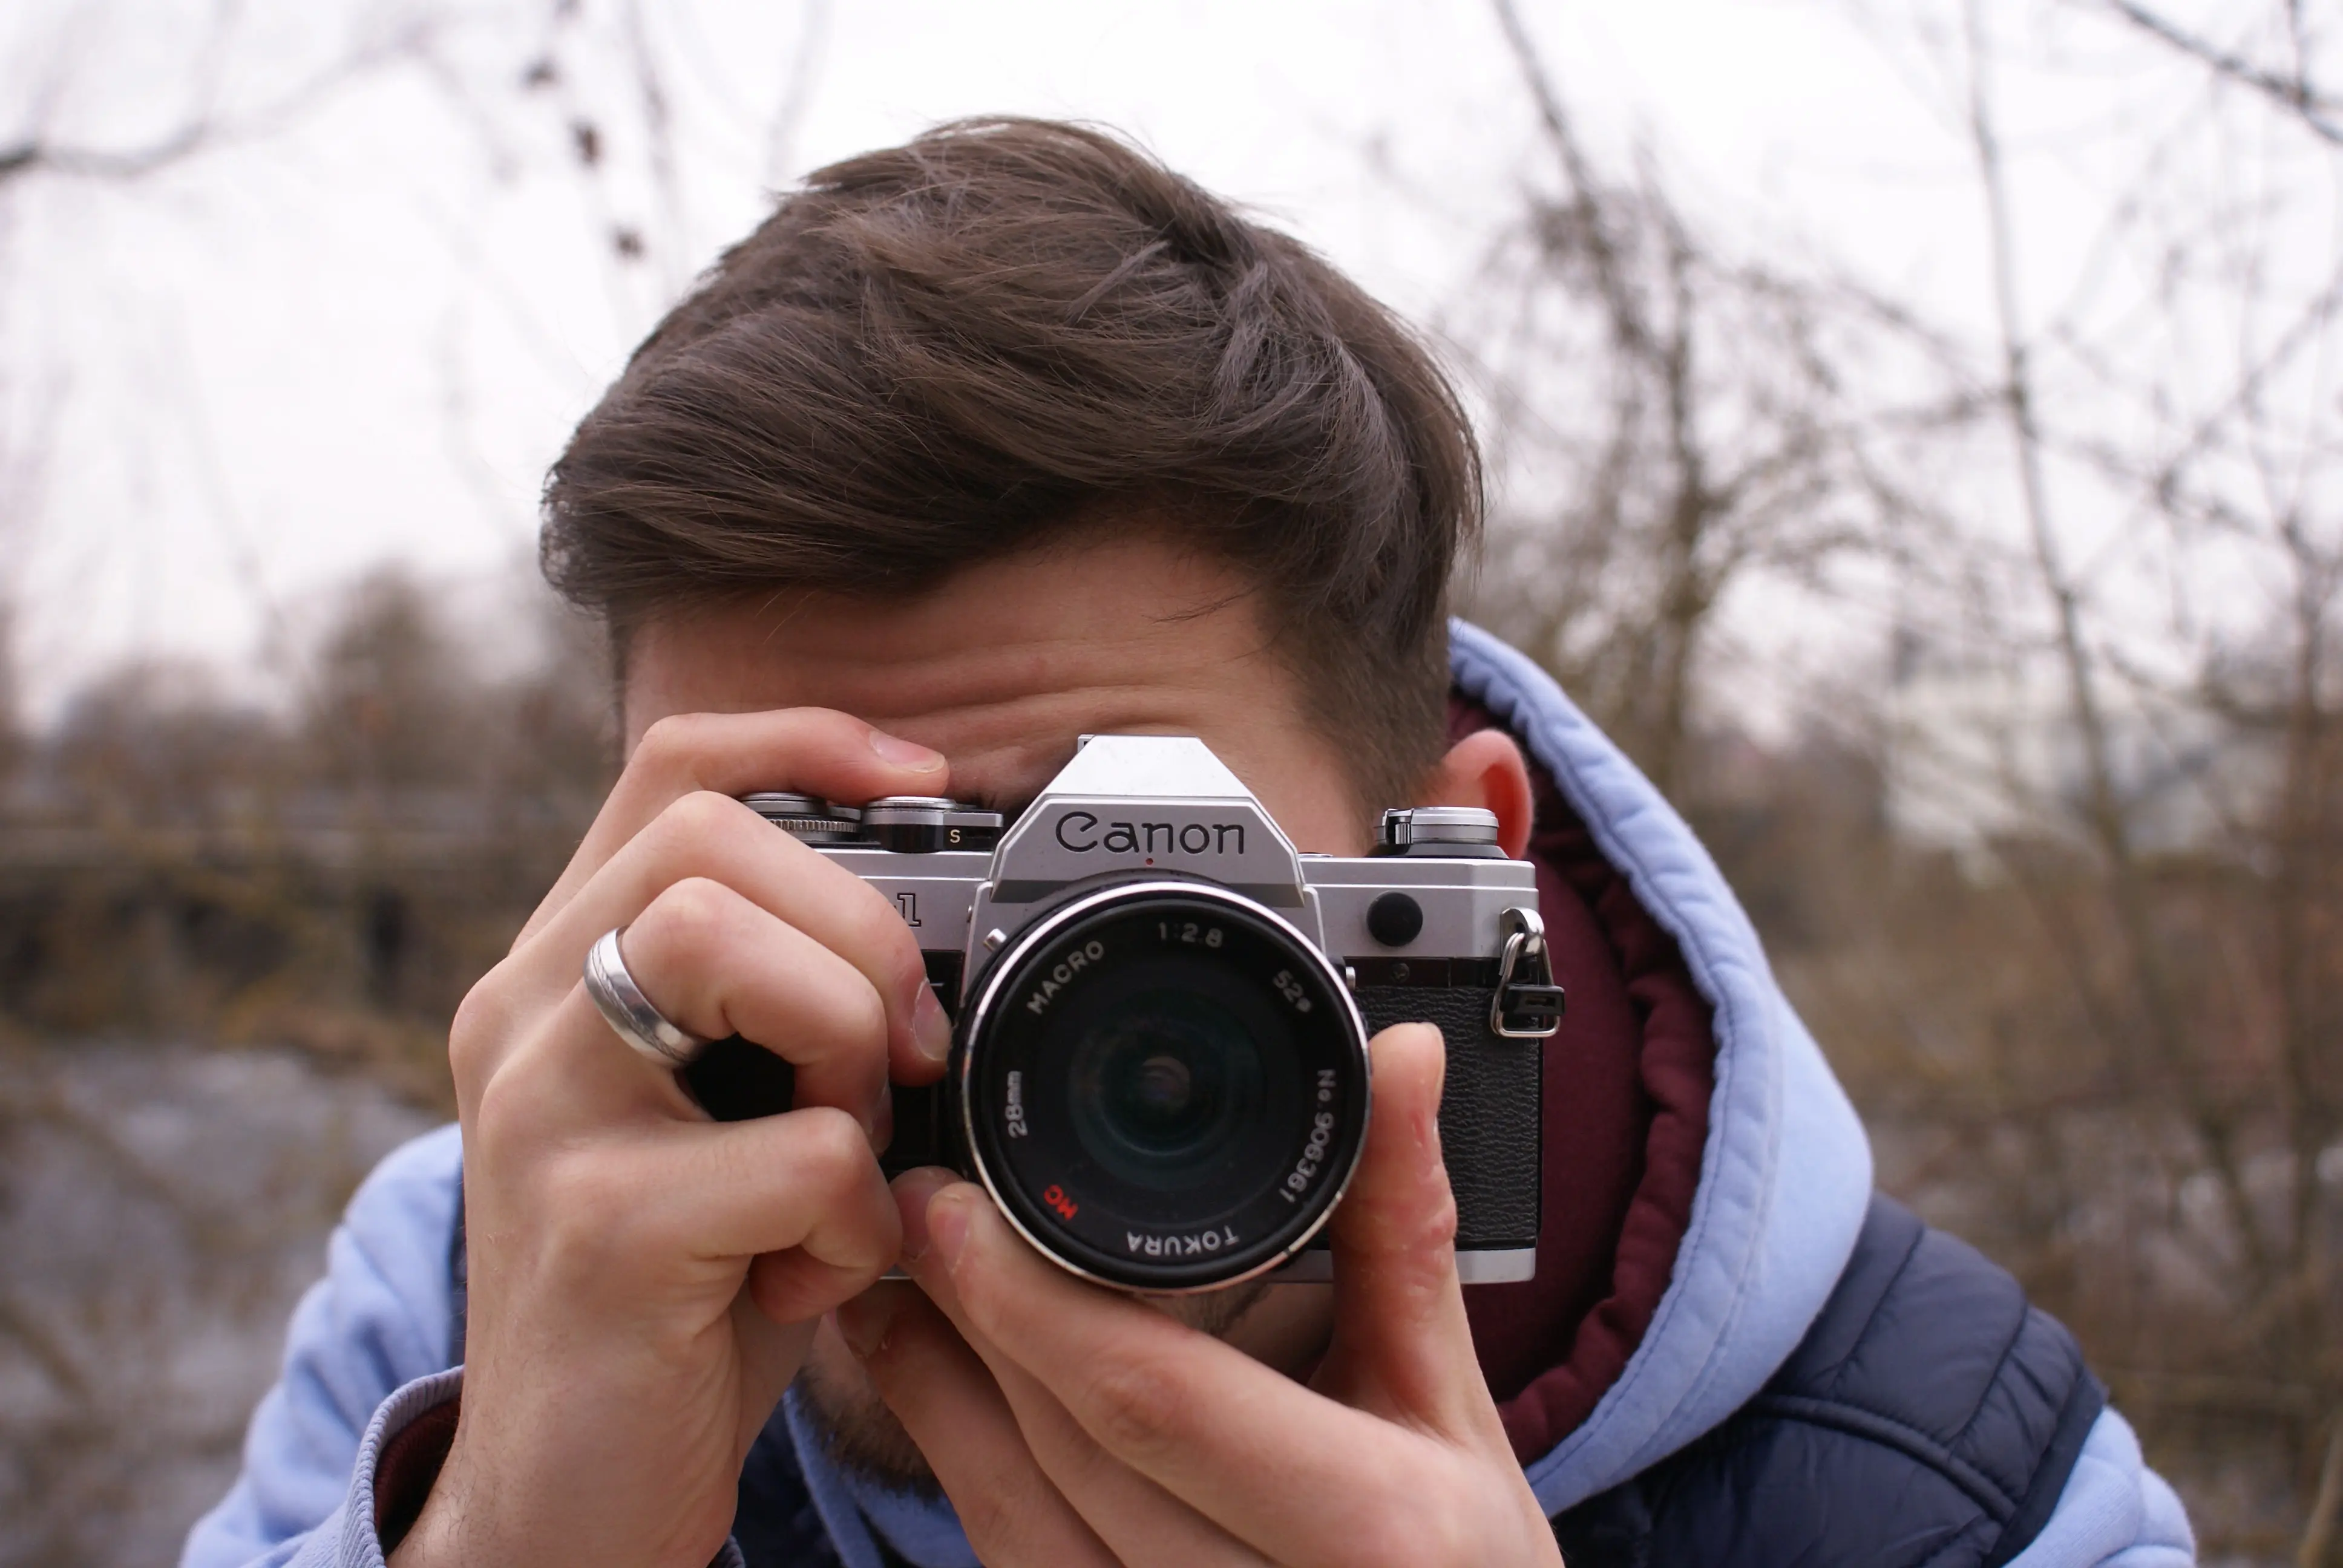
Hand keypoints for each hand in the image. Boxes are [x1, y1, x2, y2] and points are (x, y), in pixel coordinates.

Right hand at [392, 709, 957, 1567]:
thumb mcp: (725, 1123)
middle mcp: (523, 1014)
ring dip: (847, 1040)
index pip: (670, 769)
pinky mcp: (593, 1229)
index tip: (926, 778)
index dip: (808, 741)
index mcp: (563, 970)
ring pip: (718, 943)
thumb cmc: (685, 1295)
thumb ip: (784, 1016)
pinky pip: (793, 1149)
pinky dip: (856, 1214)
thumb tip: (949, 938)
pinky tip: (822, 1274)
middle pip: (709, 838)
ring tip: (854, 1152)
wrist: (569, 1497)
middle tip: (906, 1053)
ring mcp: (539, 1114)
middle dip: (858, 925)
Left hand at [838, 1023, 1563, 1567]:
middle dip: (967, 1326)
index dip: (1033, 1303)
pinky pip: (1018, 1566)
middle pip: (1066, 1453)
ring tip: (887, 1289)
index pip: (1159, 1400)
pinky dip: (963, 1471)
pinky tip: (930, 1390)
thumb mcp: (1453, 1405)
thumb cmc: (1468, 1564)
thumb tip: (1400, 1056)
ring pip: (1013, 1524)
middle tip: (906, 1213)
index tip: (956, 1207)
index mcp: (1371, 1531)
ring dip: (935, 1398)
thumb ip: (1403, 1231)